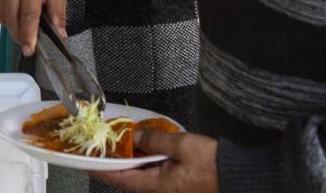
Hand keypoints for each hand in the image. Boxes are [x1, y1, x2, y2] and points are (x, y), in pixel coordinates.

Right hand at [0, 0, 67, 53]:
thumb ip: (59, 14)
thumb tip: (60, 34)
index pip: (28, 17)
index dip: (28, 36)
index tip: (29, 49)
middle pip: (11, 19)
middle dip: (19, 36)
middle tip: (28, 44)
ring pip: (1, 16)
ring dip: (11, 27)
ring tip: (22, 28)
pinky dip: (3, 16)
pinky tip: (14, 15)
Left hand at [92, 131, 218, 192]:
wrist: (242, 177)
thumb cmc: (214, 164)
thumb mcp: (182, 146)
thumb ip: (154, 141)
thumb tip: (134, 137)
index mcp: (157, 188)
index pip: (119, 180)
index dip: (99, 170)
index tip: (83, 162)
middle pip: (127, 180)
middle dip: (111, 164)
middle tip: (96, 149)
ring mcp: (168, 191)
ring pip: (139, 178)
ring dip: (127, 163)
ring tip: (113, 147)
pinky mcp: (177, 186)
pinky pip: (152, 176)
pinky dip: (142, 164)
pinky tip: (139, 151)